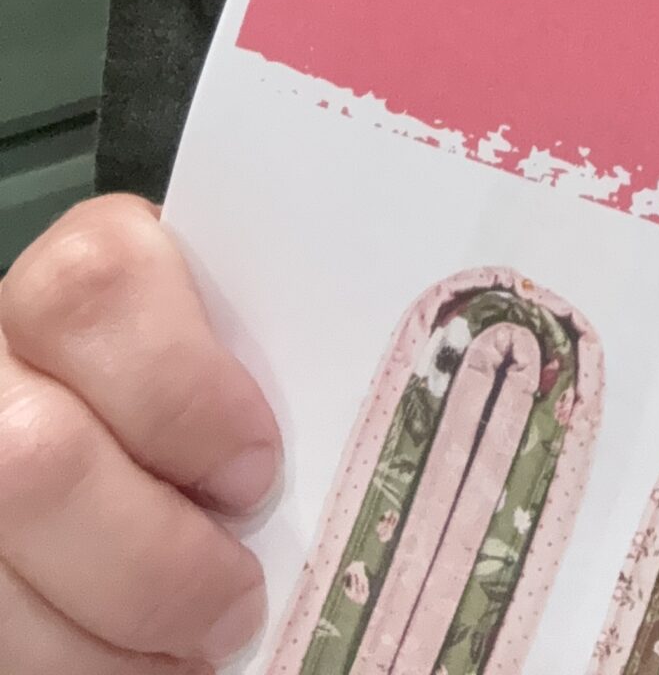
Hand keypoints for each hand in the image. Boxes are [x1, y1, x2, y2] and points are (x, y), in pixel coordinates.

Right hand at [0, 195, 279, 671]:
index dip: (181, 390)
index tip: (258, 467)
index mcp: (79, 283)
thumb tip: (361, 444)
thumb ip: (259, 371)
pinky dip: (77, 671)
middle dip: (154, 560)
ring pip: (1, 584)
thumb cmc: (214, 383)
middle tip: (238, 600)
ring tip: (196, 650)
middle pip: (37, 461)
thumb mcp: (231, 345)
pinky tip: (141, 665)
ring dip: (113, 643)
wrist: (119, 422)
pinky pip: (0, 646)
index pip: (100, 288)